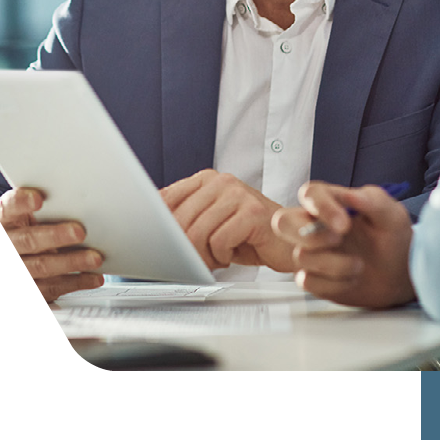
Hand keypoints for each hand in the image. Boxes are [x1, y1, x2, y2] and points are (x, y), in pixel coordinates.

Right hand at [0, 187, 104, 298]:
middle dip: (54, 236)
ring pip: (41, 267)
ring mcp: (17, 270)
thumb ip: (48, 207)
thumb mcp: (29, 216)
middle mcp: (7, 246)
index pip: (8, 209)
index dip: (21, 203)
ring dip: (71, 262)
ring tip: (94, 258)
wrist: (14, 261)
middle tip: (79, 232)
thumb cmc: (29, 229)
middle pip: (28, 241)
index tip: (38, 199)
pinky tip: (94, 277)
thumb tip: (77, 196)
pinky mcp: (31, 290)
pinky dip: (77, 283)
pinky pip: (53, 287)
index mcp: (5, 221)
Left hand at [159, 170, 294, 272]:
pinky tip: (233, 255)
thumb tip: (150, 230)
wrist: (289, 240)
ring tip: (217, 258)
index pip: (166, 198)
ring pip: (198, 232)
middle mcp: (222, 181)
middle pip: (180, 219)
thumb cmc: (248, 235)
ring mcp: (239, 194)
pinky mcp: (252, 212)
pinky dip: (223, 256)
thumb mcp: (211, 223)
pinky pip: (219, 241)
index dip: (158, 226)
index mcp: (207, 179)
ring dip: (204, 255)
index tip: (159, 244)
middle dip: (183, 248)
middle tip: (196, 260)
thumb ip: (186, 218)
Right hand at [271, 182, 416, 308]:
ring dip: (334, 264)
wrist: (401, 275)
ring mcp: (312, 252)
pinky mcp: (313, 277)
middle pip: (283, 222)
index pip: (310, 194)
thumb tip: (351, 194)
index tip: (344, 224)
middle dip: (307, 235)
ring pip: (300, 256)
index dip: (321, 207)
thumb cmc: (394, 238)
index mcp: (332, 202)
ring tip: (359, 265)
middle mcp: (315, 225)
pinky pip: (306, 281)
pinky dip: (332, 283)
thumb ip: (374, 201)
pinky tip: (351, 279)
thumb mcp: (392, 215)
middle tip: (338, 240)